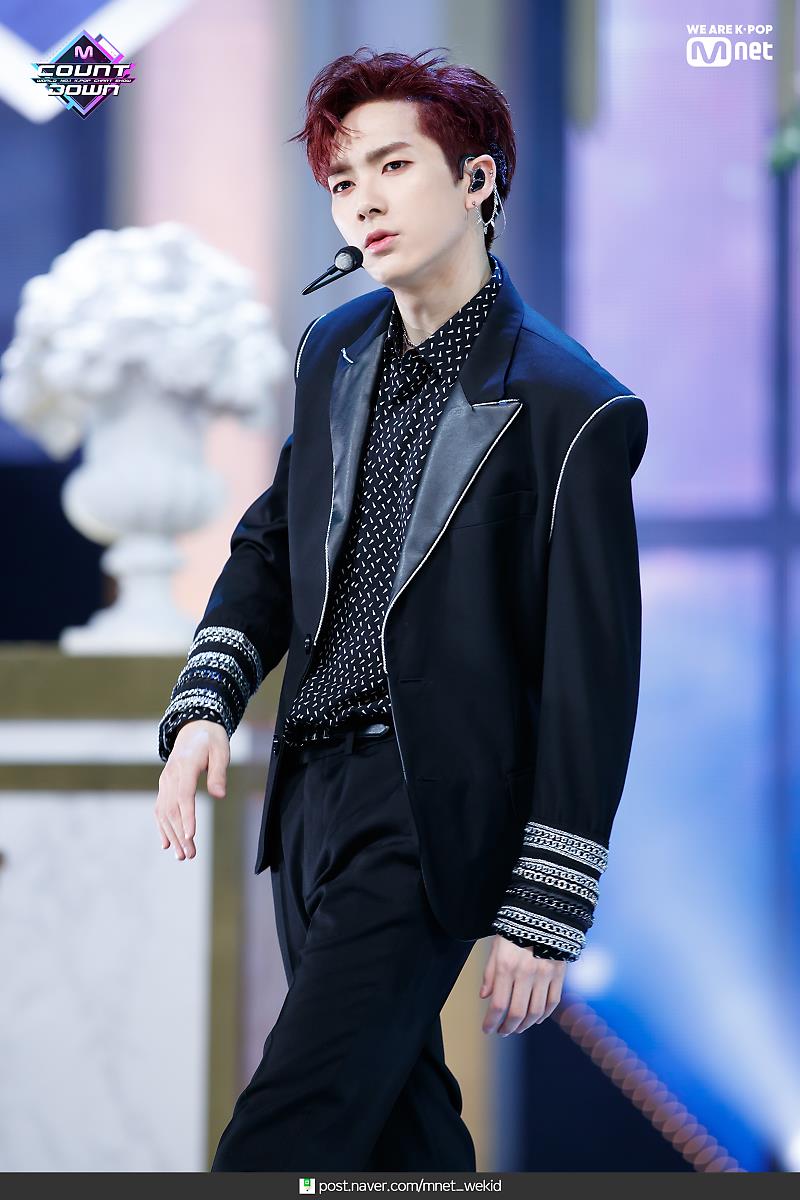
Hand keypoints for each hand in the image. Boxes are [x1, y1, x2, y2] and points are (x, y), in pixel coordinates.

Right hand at [154, 720, 229, 860]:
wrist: (195, 726)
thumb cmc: (212, 740)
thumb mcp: (221, 751)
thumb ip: (219, 773)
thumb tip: (219, 795)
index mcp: (185, 766)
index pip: (184, 795)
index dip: (186, 816)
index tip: (190, 836)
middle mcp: (170, 775)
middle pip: (172, 809)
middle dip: (180, 834)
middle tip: (190, 855)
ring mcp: (165, 781)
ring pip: (164, 812)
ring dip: (171, 835)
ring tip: (181, 856)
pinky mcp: (164, 785)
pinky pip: (160, 808)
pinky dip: (162, 827)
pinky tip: (167, 844)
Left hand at [480, 934, 566, 1034]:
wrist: (544, 913)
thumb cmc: (515, 929)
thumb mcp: (496, 947)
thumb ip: (490, 973)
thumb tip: (485, 997)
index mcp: (506, 966)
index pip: (498, 1005)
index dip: (491, 1022)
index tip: (487, 1029)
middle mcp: (525, 973)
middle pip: (517, 1013)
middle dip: (508, 1028)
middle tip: (502, 1032)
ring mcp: (544, 974)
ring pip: (536, 1012)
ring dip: (525, 1025)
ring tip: (517, 1027)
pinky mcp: (559, 974)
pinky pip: (552, 1002)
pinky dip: (544, 1015)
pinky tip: (535, 1018)